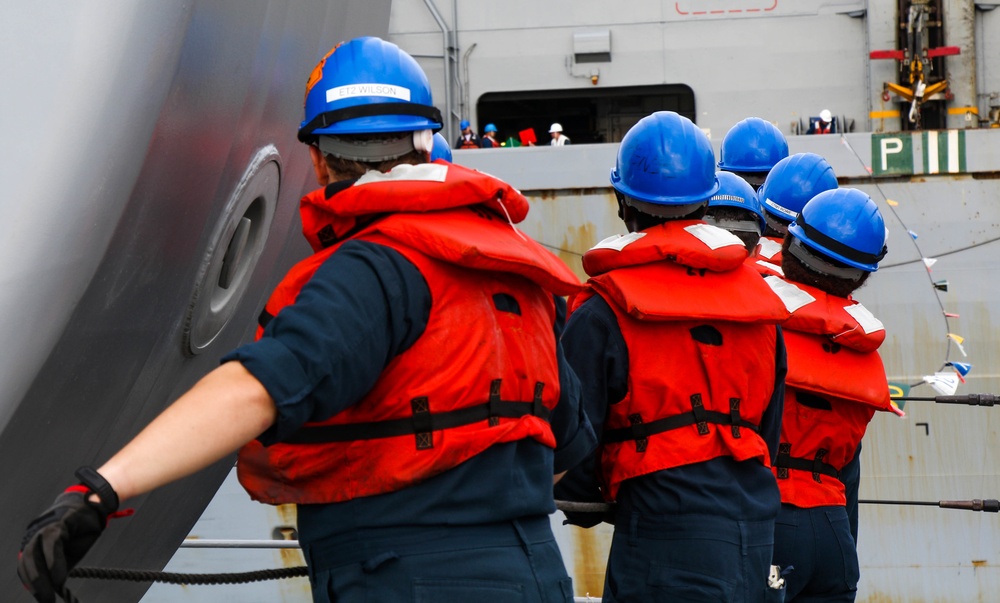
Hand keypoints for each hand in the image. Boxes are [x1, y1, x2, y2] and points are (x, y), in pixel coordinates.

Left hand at [18, 468, 118, 602]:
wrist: (97, 504)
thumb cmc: (83, 527)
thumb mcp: (69, 552)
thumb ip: (57, 566)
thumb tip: (52, 584)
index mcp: (36, 540)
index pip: (26, 564)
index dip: (31, 582)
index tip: (42, 596)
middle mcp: (35, 532)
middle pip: (26, 561)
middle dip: (35, 584)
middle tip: (46, 600)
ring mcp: (44, 527)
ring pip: (34, 555)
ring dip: (42, 578)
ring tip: (51, 593)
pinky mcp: (56, 524)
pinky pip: (51, 546)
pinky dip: (54, 564)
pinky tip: (59, 578)